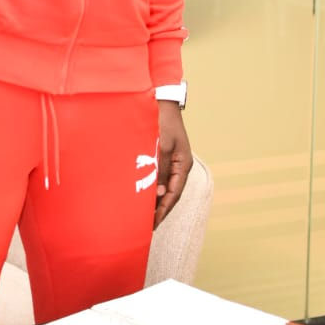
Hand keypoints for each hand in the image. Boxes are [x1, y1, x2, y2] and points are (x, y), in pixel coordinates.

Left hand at [154, 101, 192, 227]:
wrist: (160, 99)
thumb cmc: (163, 121)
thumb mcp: (162, 146)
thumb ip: (160, 170)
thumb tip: (158, 194)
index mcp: (184, 164)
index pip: (174, 194)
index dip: (163, 210)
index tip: (152, 224)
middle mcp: (180, 165)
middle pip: (170, 193)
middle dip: (159, 209)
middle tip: (145, 225)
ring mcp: (172, 161)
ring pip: (163, 185)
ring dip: (154, 199)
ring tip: (142, 215)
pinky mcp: (162, 156)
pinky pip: (157, 176)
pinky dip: (150, 186)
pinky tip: (141, 193)